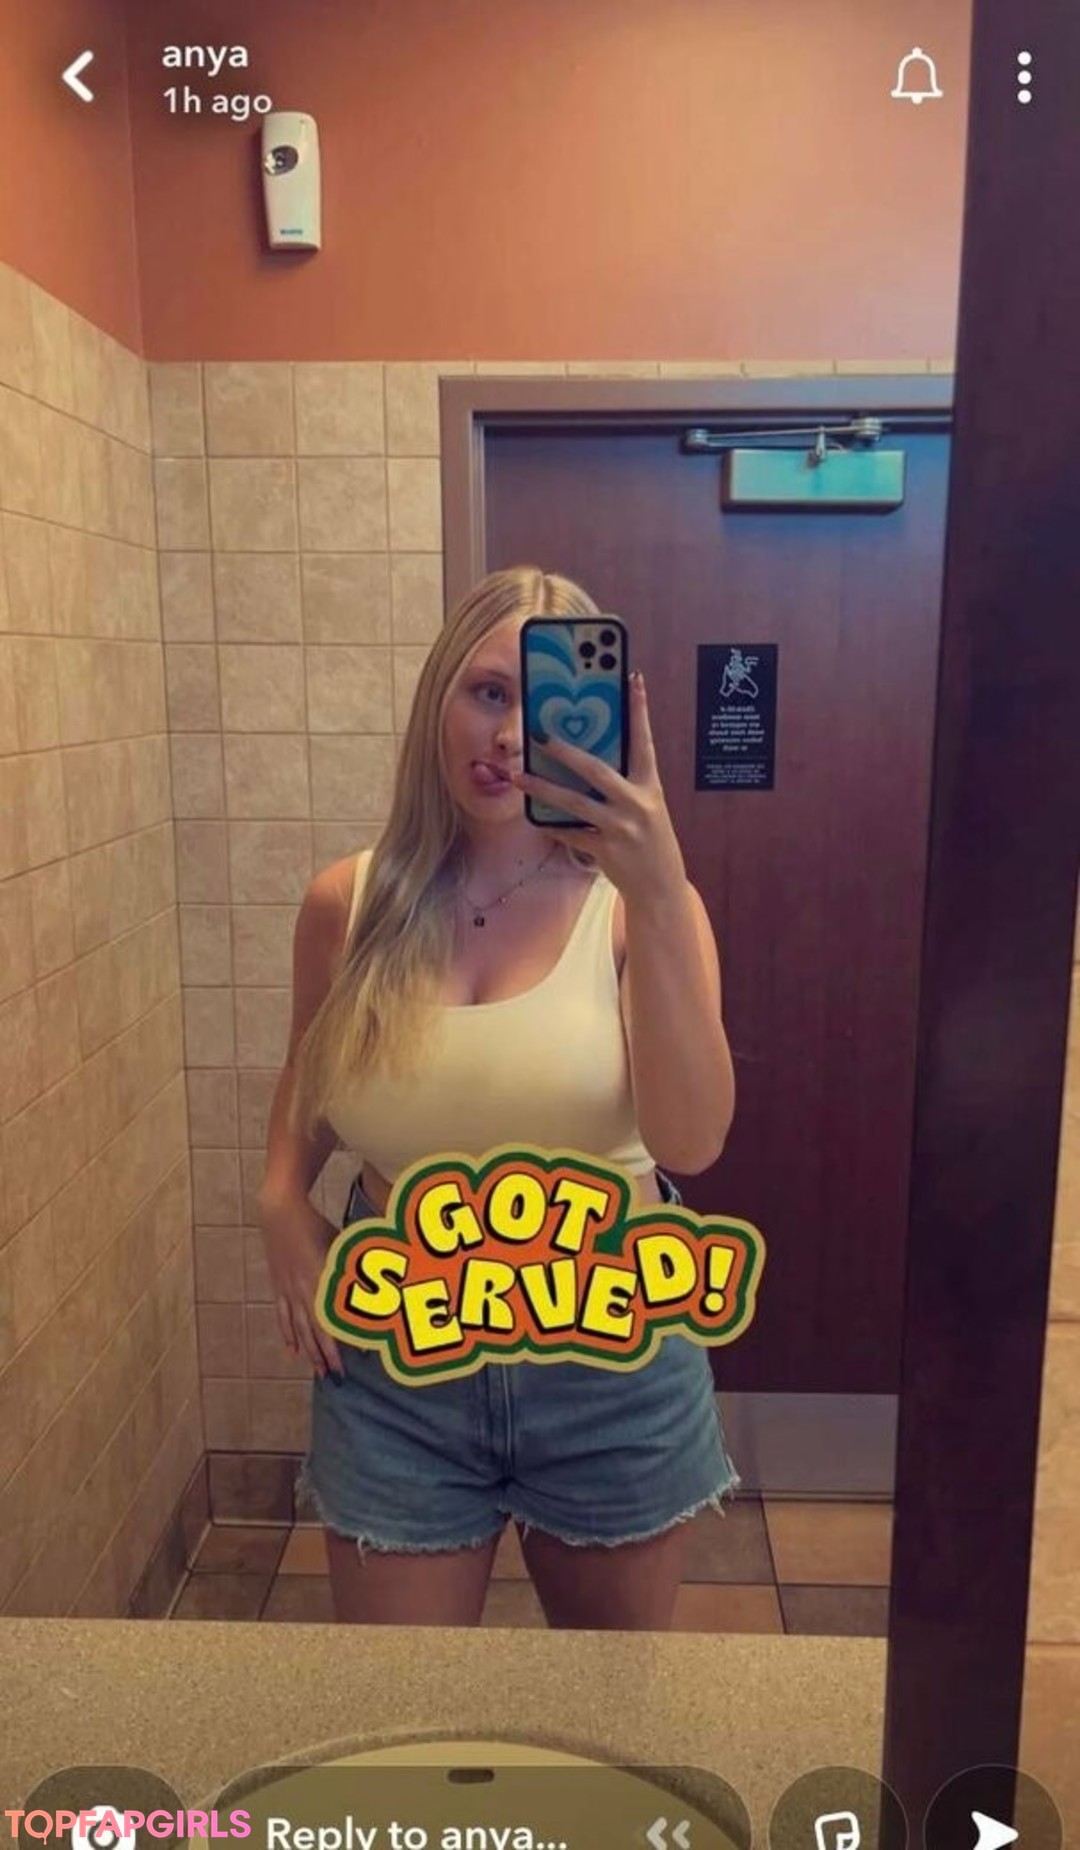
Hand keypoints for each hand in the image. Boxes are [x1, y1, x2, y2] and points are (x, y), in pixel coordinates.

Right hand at [257, 1192, 343, 1378]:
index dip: (344, 1340)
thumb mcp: (340, 1245)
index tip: (359, 1357)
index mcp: (320, 1280)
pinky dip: (288, 1334)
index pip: (333, 1319)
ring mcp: (287, 1290)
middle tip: (338, 1378)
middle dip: (327, 1355)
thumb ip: (353, 1268)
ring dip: (309, 1351)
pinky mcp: (278, 1286)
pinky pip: (283, 1316)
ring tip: (318, 1372)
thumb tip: (373, 1287)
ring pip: (299, 1328)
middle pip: (316, 1330)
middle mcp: (302, 1290)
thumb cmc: (315, 1225)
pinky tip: (293, 1349)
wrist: (279, 1212)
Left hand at [511, 670, 685, 906]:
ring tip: (518, 776)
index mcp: (650, 788)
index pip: (644, 742)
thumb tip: (588, 761)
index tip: (632, 680)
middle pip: (597, 770)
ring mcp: (621, 829)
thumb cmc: (651, 843)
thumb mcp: (648, 808)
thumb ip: (625, 786)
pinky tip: (535, 818)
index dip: (639, 711)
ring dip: (543, 789)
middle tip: (541, 736)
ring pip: (574, 803)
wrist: (660, 887)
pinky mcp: (605, 851)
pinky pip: (570, 834)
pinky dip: (551, 826)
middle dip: (566, 752)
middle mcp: (637, 805)